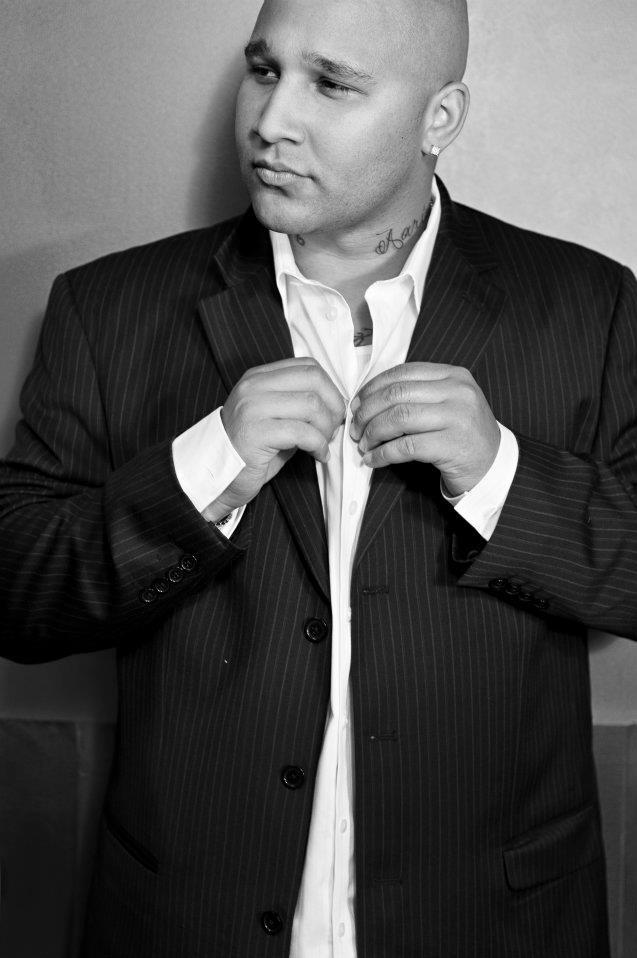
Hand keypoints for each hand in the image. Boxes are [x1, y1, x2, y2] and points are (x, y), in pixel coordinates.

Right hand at [212, 358, 345, 515]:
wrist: (215, 474)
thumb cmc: (249, 450)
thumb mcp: (273, 417)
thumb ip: (297, 405)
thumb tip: (335, 405)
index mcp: (258, 378)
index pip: (307, 366)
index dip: (330, 388)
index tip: (334, 409)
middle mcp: (254, 387)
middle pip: (313, 379)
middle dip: (333, 405)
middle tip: (334, 427)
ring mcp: (252, 408)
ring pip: (311, 404)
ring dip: (326, 428)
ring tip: (323, 444)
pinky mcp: (256, 433)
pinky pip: (302, 433)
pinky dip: (319, 445)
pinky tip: (318, 455)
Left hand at [350, 363, 499, 494]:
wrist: (494, 465)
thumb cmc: (463, 434)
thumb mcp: (447, 403)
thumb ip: (417, 394)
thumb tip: (367, 399)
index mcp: (454, 375)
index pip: (403, 373)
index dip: (373, 387)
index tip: (357, 403)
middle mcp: (458, 391)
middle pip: (397, 394)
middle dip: (368, 412)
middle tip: (355, 427)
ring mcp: (458, 417)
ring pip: (399, 418)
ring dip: (373, 432)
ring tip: (363, 444)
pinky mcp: (452, 445)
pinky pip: (406, 447)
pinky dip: (382, 454)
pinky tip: (373, 460)